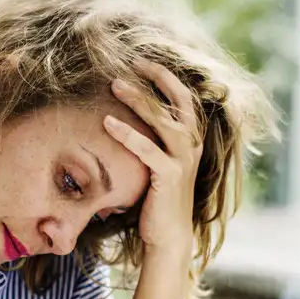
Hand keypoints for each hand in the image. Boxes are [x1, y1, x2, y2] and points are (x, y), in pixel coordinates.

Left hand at [103, 64, 201, 262]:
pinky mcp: (169, 176)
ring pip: (163, 121)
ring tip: (115, 84)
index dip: (166, 77)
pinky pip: (147, 149)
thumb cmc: (157, 202)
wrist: (168, 237)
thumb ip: (151, 143)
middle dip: (157, 77)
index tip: (142, 62)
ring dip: (139, 99)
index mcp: (191, 141)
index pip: (184, 99)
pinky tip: (108, 123)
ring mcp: (183, 161)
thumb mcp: (156, 166)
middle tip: (132, 60)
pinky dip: (127, 134)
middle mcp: (192, 146)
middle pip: (178, 101)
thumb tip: (123, 119)